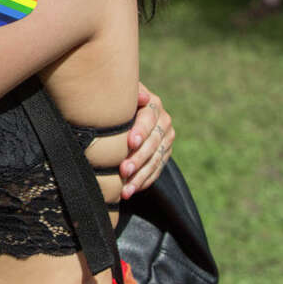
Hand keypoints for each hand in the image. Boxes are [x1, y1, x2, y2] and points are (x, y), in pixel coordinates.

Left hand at [120, 81, 173, 198]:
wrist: (125, 109)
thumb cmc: (116, 99)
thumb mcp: (121, 93)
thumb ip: (129, 93)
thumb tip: (142, 95)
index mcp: (154, 105)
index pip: (149, 118)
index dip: (141, 130)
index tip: (130, 142)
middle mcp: (164, 122)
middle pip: (153, 143)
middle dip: (138, 158)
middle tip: (124, 170)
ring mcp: (166, 140)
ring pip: (155, 160)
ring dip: (140, 176)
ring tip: (125, 189)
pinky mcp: (164, 154)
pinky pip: (156, 171)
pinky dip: (143, 182)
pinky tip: (130, 190)